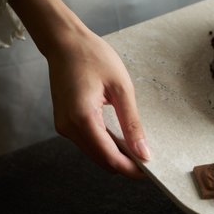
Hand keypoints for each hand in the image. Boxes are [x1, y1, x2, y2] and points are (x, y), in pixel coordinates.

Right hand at [46, 27, 149, 178]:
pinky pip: (87, 141)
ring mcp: (63, 126)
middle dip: (124, 164)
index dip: (130, 169)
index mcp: (82, 118)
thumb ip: (132, 122)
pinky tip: (121, 138)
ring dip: (114, 155)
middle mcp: (68, 127)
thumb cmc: (94, 57)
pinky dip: (104, 144)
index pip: (109, 158)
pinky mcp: (63, 121)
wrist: (64, 42)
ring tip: (138, 148)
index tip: (150, 171)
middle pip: (101, 160)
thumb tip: (143, 152)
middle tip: (149, 159)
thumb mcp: (121, 88)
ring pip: (93, 153)